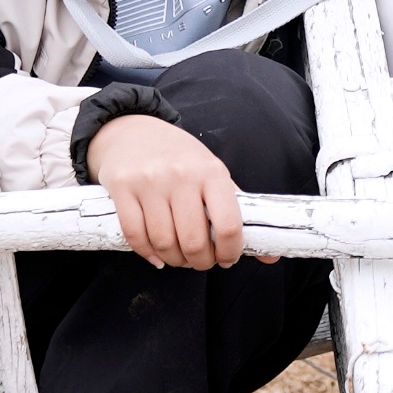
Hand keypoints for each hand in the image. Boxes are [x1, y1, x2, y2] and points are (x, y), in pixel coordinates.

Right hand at [88, 114, 247, 267]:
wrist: (133, 130)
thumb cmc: (180, 158)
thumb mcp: (214, 175)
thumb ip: (239, 212)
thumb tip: (271, 256)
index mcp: (211, 172)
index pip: (228, 225)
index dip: (230, 252)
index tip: (226, 258)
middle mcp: (180, 175)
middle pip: (193, 241)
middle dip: (200, 262)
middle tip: (201, 261)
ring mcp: (149, 182)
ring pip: (163, 242)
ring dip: (174, 260)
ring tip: (180, 257)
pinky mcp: (122, 188)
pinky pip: (135, 235)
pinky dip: (147, 253)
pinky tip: (157, 254)